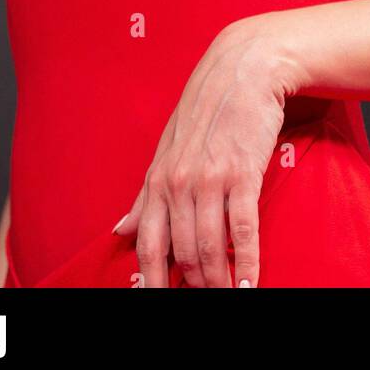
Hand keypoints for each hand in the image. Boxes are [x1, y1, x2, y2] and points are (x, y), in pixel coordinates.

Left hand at [113, 16, 299, 287]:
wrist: (244, 68)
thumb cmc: (208, 107)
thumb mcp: (170, 147)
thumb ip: (146, 194)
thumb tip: (120, 229)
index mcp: (158, 179)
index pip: (148, 245)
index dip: (153, 281)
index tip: (159, 300)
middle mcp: (179, 183)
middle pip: (182, 254)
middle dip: (193, 286)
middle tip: (205, 301)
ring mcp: (210, 179)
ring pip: (210, 248)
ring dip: (219, 282)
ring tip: (228, 297)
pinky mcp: (243, 173)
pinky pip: (242, 230)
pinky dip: (246, 262)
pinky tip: (249, 282)